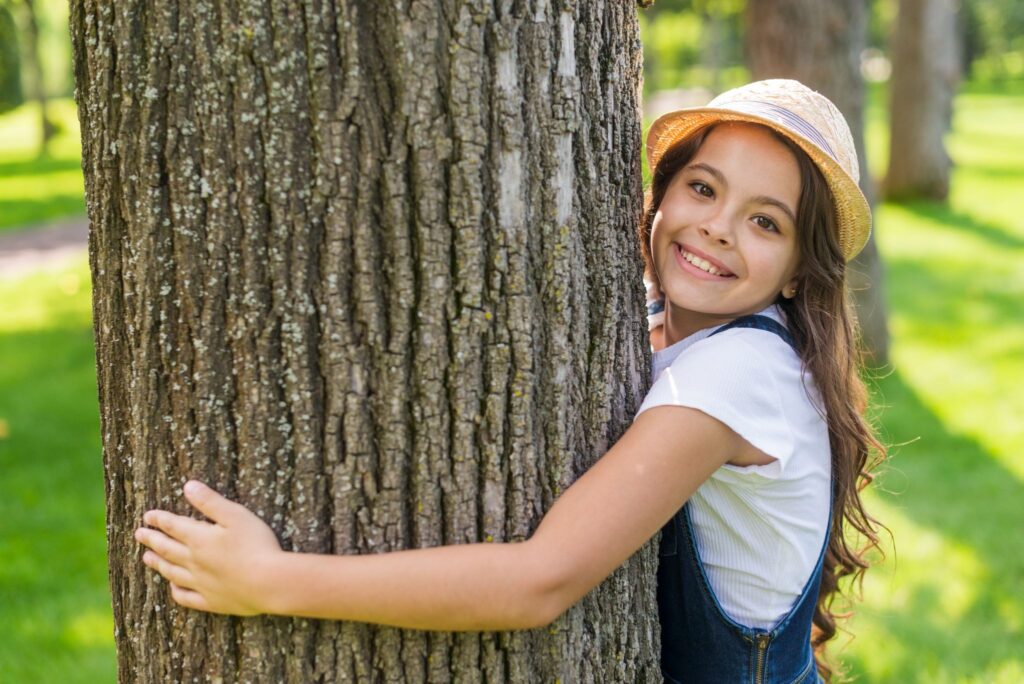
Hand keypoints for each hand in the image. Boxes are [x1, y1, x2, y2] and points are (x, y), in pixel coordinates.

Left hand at [134, 480, 282, 615]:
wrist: (269, 583)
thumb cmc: (256, 545)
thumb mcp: (236, 515)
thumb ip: (210, 501)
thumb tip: (188, 486)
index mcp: (200, 539)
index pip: (173, 526)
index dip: (159, 519)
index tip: (147, 516)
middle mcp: (194, 561)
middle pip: (167, 549)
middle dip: (152, 540)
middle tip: (139, 535)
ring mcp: (201, 583)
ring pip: (172, 572)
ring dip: (158, 564)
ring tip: (147, 558)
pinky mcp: (211, 601)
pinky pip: (186, 597)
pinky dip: (175, 591)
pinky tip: (172, 587)